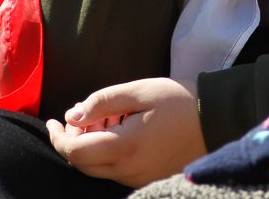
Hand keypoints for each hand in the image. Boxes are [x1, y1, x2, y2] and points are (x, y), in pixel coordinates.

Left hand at [47, 77, 206, 187]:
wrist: (216, 120)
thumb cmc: (179, 100)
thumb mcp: (139, 90)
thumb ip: (102, 101)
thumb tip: (72, 115)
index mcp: (125, 148)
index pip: (75, 151)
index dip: (58, 137)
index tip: (52, 120)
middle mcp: (129, 170)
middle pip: (83, 165)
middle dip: (72, 141)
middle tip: (79, 117)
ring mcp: (138, 178)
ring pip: (98, 170)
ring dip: (90, 147)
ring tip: (103, 120)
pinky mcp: (147, 178)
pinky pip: (115, 171)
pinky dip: (106, 154)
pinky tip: (118, 132)